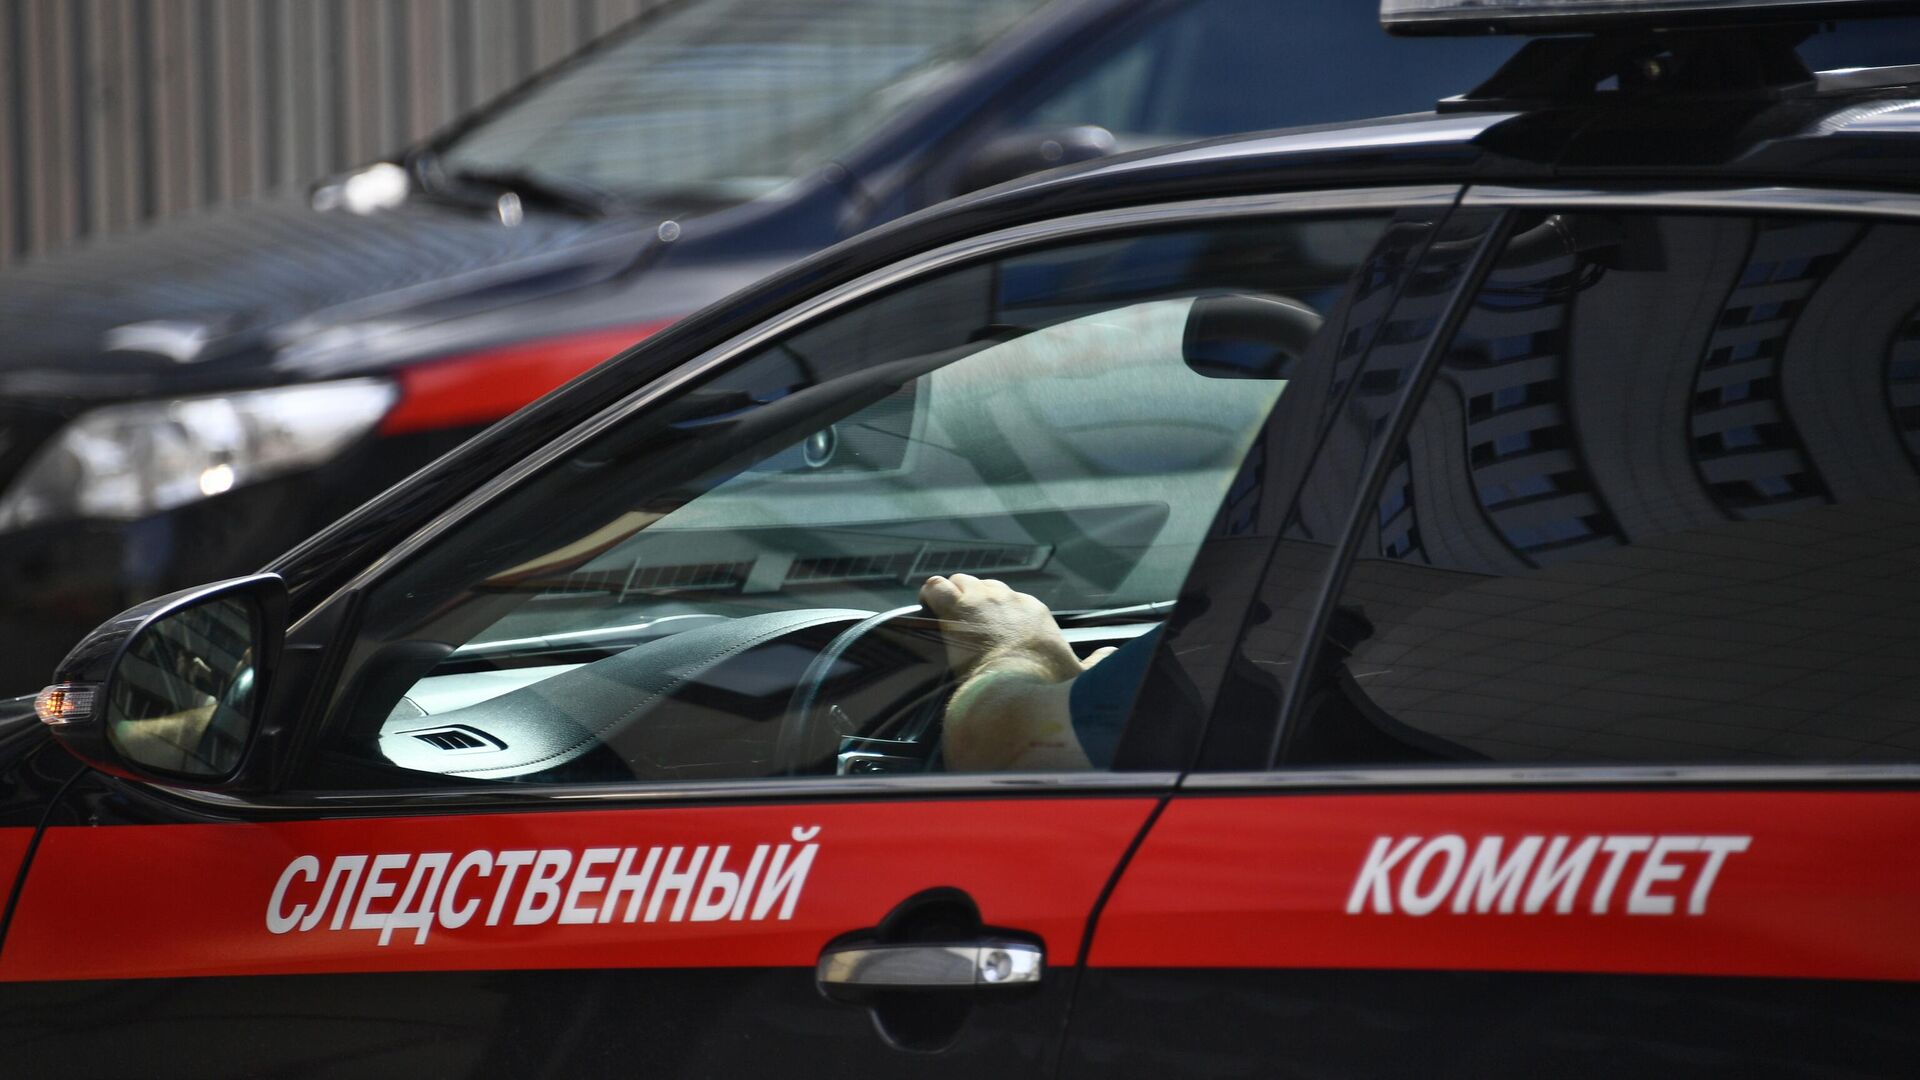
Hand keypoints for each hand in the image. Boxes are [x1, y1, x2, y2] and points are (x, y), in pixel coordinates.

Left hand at [918, 574, 1086, 682]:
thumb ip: (1096, 663)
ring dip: (952, 594)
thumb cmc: (1046, 689)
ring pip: (961, 581)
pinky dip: (929, 593)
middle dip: (976, 601)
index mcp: (1036, 614)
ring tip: (943, 609)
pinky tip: (925, 602)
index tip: (995, 630)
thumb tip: (1113, 654)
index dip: (1001, 614)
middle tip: (968, 621)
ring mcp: (981, 601)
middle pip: (987, 587)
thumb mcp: (1079, 677)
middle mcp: (1010, 600)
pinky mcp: (955, 609)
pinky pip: (936, 587)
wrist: (1017, 692)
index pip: (1016, 602)